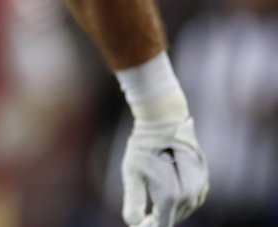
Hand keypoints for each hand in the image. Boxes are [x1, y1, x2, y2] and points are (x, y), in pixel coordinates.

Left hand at [122, 110, 209, 226]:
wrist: (163, 120)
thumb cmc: (144, 145)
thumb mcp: (132, 171)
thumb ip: (134, 199)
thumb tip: (132, 223)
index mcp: (174, 193)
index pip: (164, 221)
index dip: (151, 226)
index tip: (139, 226)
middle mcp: (192, 191)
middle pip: (176, 215)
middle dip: (160, 219)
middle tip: (144, 221)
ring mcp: (201, 185)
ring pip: (186, 207)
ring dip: (171, 210)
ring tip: (154, 211)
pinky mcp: (204, 178)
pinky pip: (193, 198)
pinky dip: (180, 201)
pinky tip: (169, 199)